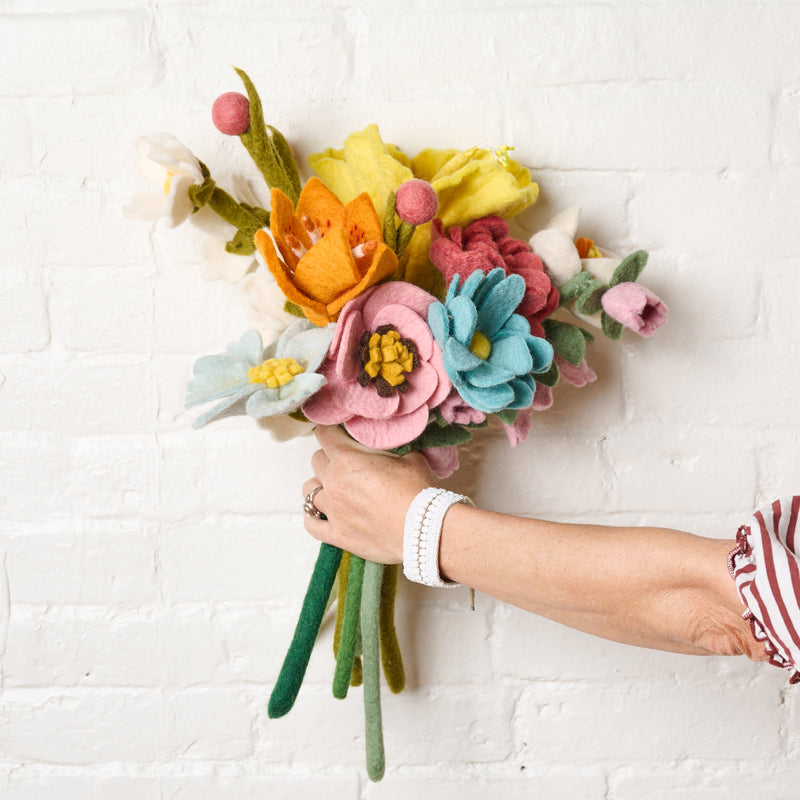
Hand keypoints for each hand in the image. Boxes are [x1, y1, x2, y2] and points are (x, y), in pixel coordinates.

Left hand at [302, 425, 437, 563]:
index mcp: (347, 459)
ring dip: (319, 485)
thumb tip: (393, 450)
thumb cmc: (418, 493)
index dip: (331, 431)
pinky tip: (323, 514)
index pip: (324, 434)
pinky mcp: (337, 534)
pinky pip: (311, 524)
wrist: (424, 530)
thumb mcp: (410, 458)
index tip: (337, 433)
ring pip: (308, 490)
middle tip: (345, 462)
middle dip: (329, 458)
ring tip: (334, 488)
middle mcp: (334, 483)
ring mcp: (333, 510)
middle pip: (316, 460)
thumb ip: (392, 451)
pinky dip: (314, 517)